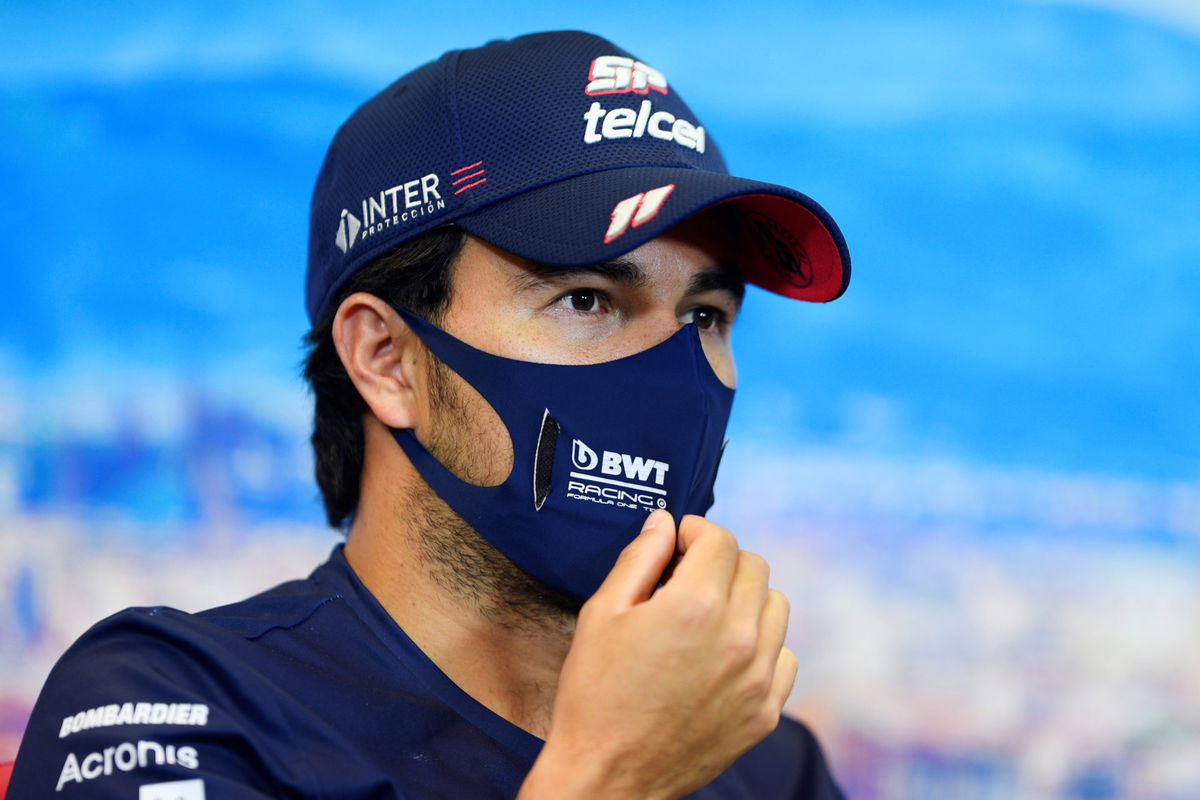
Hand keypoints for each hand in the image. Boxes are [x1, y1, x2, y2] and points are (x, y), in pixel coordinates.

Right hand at [518, 510, 796, 799]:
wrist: (609, 777)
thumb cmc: (595, 695)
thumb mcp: (602, 615)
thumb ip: (639, 559)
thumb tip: (663, 523)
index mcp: (694, 607)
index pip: (720, 539)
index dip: (695, 531)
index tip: (678, 542)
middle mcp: (738, 638)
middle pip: (755, 566)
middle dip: (721, 561)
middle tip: (688, 577)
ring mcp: (758, 678)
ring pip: (776, 606)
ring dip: (746, 599)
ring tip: (709, 616)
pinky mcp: (766, 712)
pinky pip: (785, 656)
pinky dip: (762, 646)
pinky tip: (725, 656)